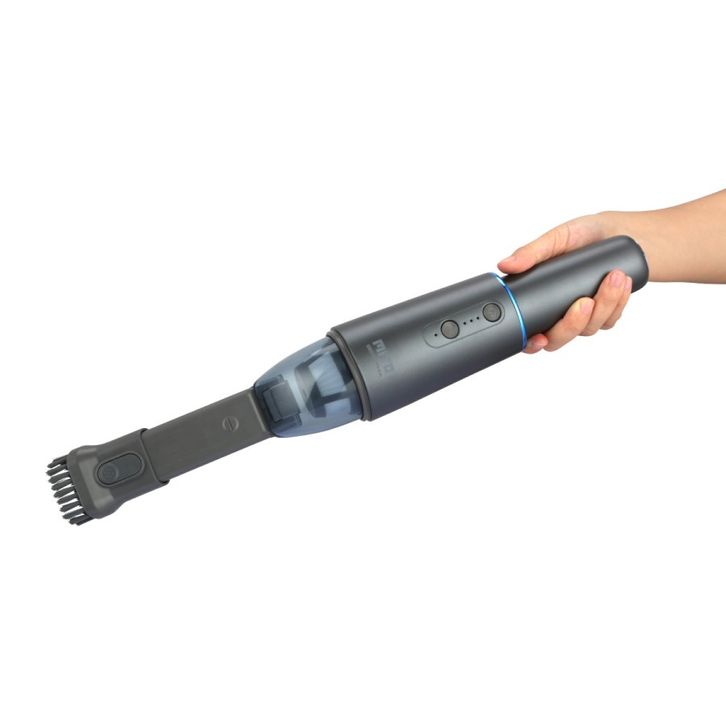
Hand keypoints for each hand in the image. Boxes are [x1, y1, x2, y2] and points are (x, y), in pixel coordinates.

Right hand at [497, 214, 632, 353]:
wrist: (619, 230)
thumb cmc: (583, 234)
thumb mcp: (556, 239)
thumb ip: (531, 252)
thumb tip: (505, 264)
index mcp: (539, 299)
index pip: (528, 332)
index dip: (530, 343)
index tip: (539, 338)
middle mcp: (558, 313)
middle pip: (558, 339)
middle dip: (573, 324)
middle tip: (584, 301)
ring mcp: (582, 317)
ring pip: (588, 329)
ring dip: (604, 305)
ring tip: (613, 276)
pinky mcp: (605, 314)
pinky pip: (609, 321)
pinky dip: (617, 303)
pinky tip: (623, 283)